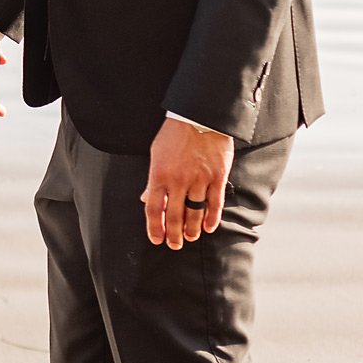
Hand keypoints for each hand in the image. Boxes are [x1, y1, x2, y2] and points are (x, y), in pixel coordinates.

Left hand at [141, 117, 233, 247]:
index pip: (153, 209)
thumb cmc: (174, 135)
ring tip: (190, 239)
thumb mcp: (156, 154)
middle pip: (174, 216)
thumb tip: (144, 199)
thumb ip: (152, 180)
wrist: (199, 116)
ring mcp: (199, 179)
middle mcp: (178, 180)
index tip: (156, 240)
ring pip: (194, 213)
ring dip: (191, 230)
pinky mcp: (217, 177)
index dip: (154, 227)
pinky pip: (215, 204)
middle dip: (173, 234)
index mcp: (159, 175)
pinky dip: (212, 218)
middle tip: (174, 245)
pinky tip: (208, 228)